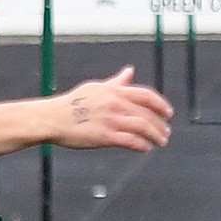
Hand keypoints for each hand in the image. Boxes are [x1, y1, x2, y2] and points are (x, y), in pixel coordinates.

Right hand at [52, 67, 172, 151]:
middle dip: (160, 124)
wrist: (52, 118)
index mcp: (114, 91)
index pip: (146, 95)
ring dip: (155, 135)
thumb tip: (130, 71)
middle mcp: (115, 104)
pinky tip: (145, 148)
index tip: (168, 113)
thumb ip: (116, 82)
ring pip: (142, 127)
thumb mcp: (96, 88)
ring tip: (161, 141)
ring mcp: (111, 120)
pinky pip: (130, 141)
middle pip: (147, 114)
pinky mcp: (105, 136)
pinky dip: (141, 145)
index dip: (161, 105)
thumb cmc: (72, 104)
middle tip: (166, 132)